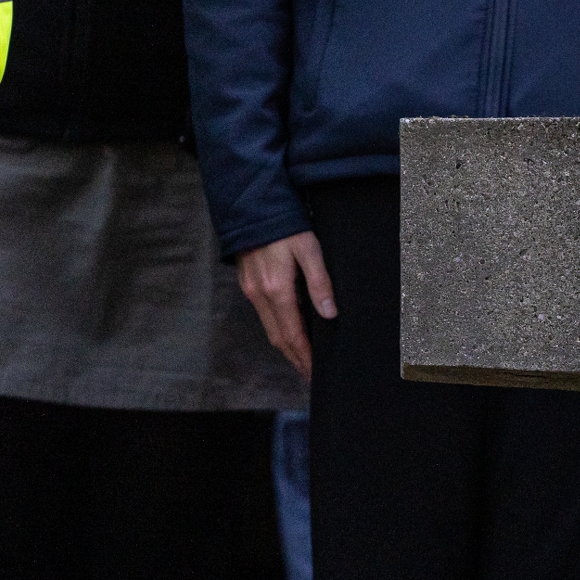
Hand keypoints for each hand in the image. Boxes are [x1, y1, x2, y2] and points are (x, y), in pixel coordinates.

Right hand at [239, 230, 336, 381]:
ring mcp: (251, 289)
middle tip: (310, 375)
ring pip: (269, 327)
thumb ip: (320, 281)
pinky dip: (277, 328)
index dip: (304, 357)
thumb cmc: (285, 224)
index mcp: (276, 290)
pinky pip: (264, 314)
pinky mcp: (248, 282)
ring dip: (285, 345)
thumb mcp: (309, 249)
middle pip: (277, 338)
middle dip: (294, 358)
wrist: (253, 204)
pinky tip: (289, 329)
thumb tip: (331, 314)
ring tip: (302, 358)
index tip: (315, 374)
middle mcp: (260, 294)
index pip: (292, 335)